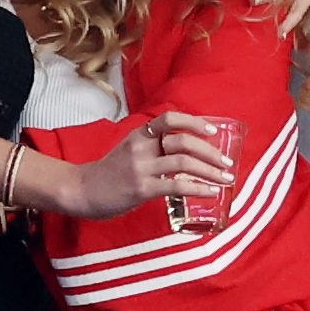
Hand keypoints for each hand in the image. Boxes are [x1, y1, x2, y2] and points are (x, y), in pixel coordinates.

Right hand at [68, 112, 234, 218]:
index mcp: (139, 135)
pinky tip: (210, 192)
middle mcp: (141, 147)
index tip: (212, 132)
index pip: (170, 118)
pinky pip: (176, 186)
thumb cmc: (109, 173)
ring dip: (210, 171)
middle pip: (184, 142)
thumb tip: (184, 152)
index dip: (194, 122)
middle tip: (227, 163)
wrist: (81, 190)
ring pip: (184, 163)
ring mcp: (141, 168)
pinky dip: (198, 188)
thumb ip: (152, 148)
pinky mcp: (141, 189)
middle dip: (211, 152)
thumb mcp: (129, 150)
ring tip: (225, 179)